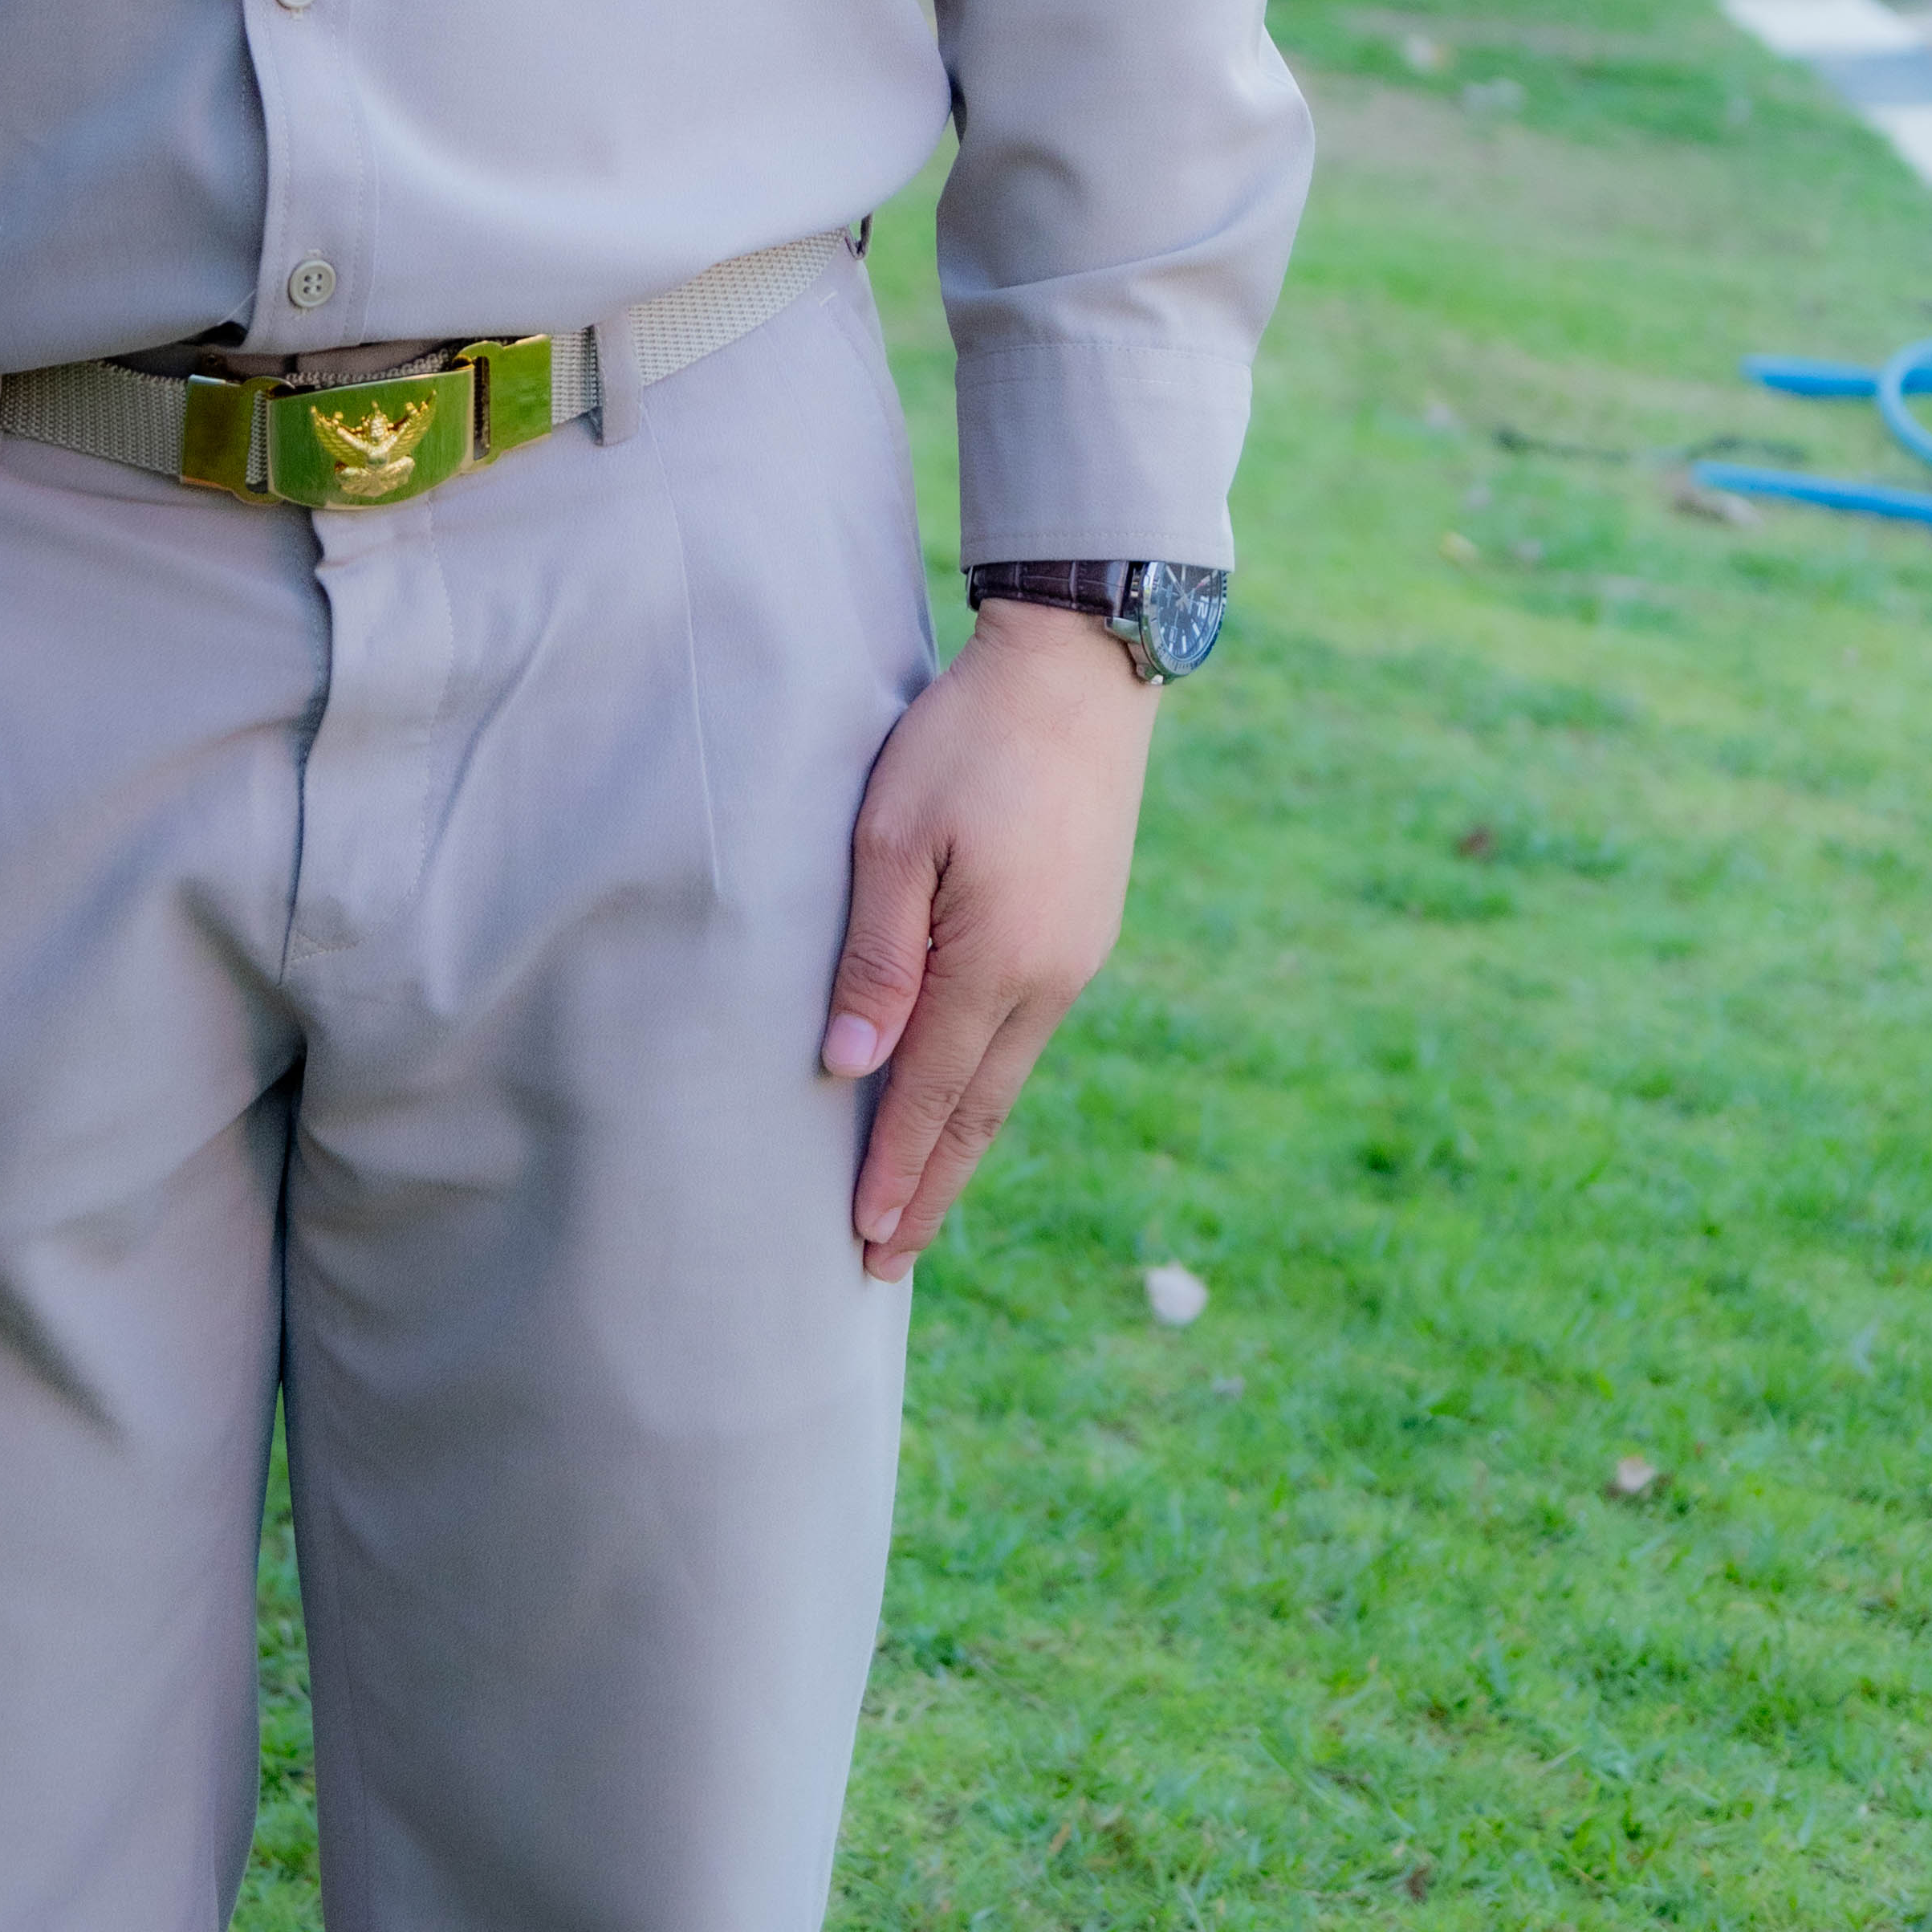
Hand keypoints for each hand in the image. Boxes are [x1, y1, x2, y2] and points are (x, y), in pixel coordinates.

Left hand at [824, 600, 1159, 1279]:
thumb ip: (875, 956)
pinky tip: (964, 1095)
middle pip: (978, 1109)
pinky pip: (1026, 1031)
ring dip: (961, 1142)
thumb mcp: (895, 836)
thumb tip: (847, 1068)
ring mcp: (1075, 955)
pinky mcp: (1084, 927)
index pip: (933, 1094)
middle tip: (884, 1260)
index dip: (894, 1170)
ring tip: (917, 1198)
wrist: (1078, 671)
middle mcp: (1049, 979)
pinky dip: (987, 1081)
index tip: (862, 1241)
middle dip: (929, 1186)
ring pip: (1007, 1074)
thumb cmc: (966, 739)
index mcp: (998, 962)